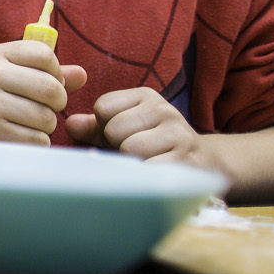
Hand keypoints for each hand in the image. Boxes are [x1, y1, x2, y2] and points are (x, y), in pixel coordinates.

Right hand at [0, 41, 86, 144]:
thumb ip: (46, 71)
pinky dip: (36, 141)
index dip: (55, 71)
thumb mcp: (8, 71)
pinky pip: (37, 140)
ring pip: (47, 118)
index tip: (45, 81)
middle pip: (52, 89)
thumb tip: (81, 75)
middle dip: (56, 102)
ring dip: (45, 125)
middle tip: (44, 106)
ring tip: (27, 121)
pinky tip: (19, 135)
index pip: (45, 55)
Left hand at [64, 87, 210, 166]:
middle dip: (117, 146)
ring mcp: (179, 135)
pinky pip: (148, 169)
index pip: (103, 107)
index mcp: (146, 97)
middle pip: (113, 129)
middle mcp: (165, 110)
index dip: (104, 126)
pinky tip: (153, 176)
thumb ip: (94, 127)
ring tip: (145, 162)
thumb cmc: (152, 146)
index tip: (121, 135)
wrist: (203, 164)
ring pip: (130, 149)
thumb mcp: (122, 130)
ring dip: (131, 163)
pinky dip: (143, 177)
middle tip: (135, 153)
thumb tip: (70, 124)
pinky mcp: (187, 161)